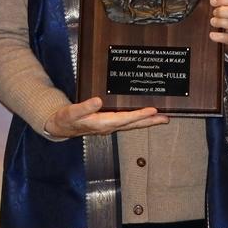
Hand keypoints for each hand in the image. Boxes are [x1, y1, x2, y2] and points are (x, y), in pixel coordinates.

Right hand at [44, 97, 169, 138]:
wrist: (61, 127)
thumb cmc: (66, 119)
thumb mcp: (71, 112)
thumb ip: (84, 107)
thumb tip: (98, 101)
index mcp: (101, 124)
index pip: (124, 119)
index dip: (139, 115)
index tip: (152, 110)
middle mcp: (109, 127)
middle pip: (133, 125)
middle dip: (150, 121)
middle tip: (166, 118)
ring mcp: (110, 126)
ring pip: (132, 125)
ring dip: (147, 122)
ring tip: (162, 118)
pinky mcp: (109, 123)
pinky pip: (128, 122)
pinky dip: (139, 119)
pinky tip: (145, 116)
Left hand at [209, 0, 227, 57]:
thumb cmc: (225, 17)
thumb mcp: (224, 7)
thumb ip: (220, 3)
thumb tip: (211, 0)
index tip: (212, 2)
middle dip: (223, 11)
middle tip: (214, 13)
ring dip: (222, 22)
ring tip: (213, 21)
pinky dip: (220, 37)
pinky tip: (212, 35)